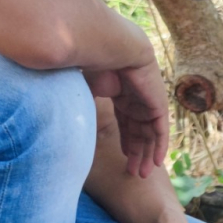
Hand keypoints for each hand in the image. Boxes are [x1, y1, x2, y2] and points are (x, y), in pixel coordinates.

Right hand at [85, 58, 169, 177]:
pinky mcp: (158, 105)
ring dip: (147, 155)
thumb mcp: (85, 90)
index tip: (122, 157)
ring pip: (150, 135)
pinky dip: (159, 147)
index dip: (126, 141)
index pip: (127, 123)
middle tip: (133, 173)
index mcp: (122, 95)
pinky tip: (156, 163)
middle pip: (139, 132)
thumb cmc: (94, 65)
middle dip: (137, 153)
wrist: (113, 48)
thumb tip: (62, 119)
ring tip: (142, 174)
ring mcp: (149, 102)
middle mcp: (138, 100)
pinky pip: (161, 131)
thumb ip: (80, 105)